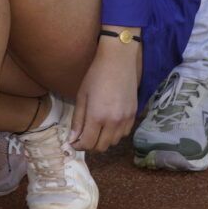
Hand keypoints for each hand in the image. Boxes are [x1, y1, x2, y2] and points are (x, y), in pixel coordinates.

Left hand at [71, 36, 144, 151]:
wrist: (119, 61)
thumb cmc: (95, 76)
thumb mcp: (81, 97)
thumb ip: (77, 120)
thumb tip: (72, 139)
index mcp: (97, 117)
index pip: (88, 143)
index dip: (79, 146)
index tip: (73, 142)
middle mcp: (113, 122)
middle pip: (101, 147)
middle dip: (90, 144)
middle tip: (84, 135)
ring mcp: (126, 119)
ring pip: (113, 142)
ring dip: (103, 139)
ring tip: (97, 128)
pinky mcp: (134, 115)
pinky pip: (124, 133)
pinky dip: (115, 133)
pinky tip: (110, 122)